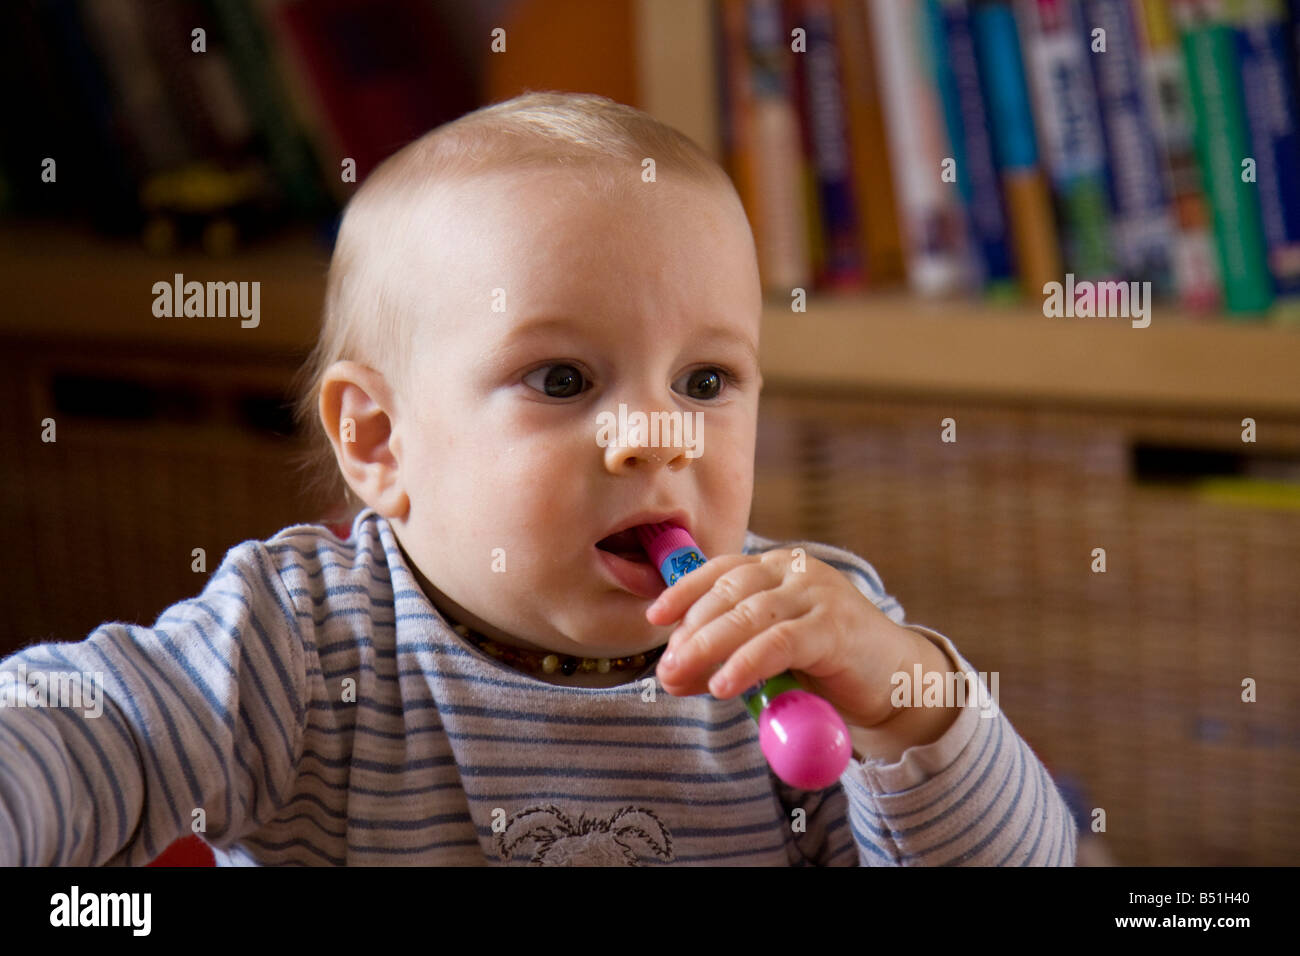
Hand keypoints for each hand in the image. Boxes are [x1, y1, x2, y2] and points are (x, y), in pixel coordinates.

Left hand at [645, 549, 936, 732]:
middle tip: (665, 668)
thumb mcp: (770, 655)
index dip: (684, 591)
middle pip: (728, 594)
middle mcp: (794, 571)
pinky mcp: (833, 626)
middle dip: (690, 632)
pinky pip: (778, 643)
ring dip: (706, 648)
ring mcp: (816, 594)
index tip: (656, 618)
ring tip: (679, 675)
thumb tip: (672, 673)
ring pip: (747, 616)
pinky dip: (745, 663)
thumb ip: (726, 656)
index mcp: (777, 568)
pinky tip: (722, 684)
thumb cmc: (828, 665)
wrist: (897, 680)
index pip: (721, 570)